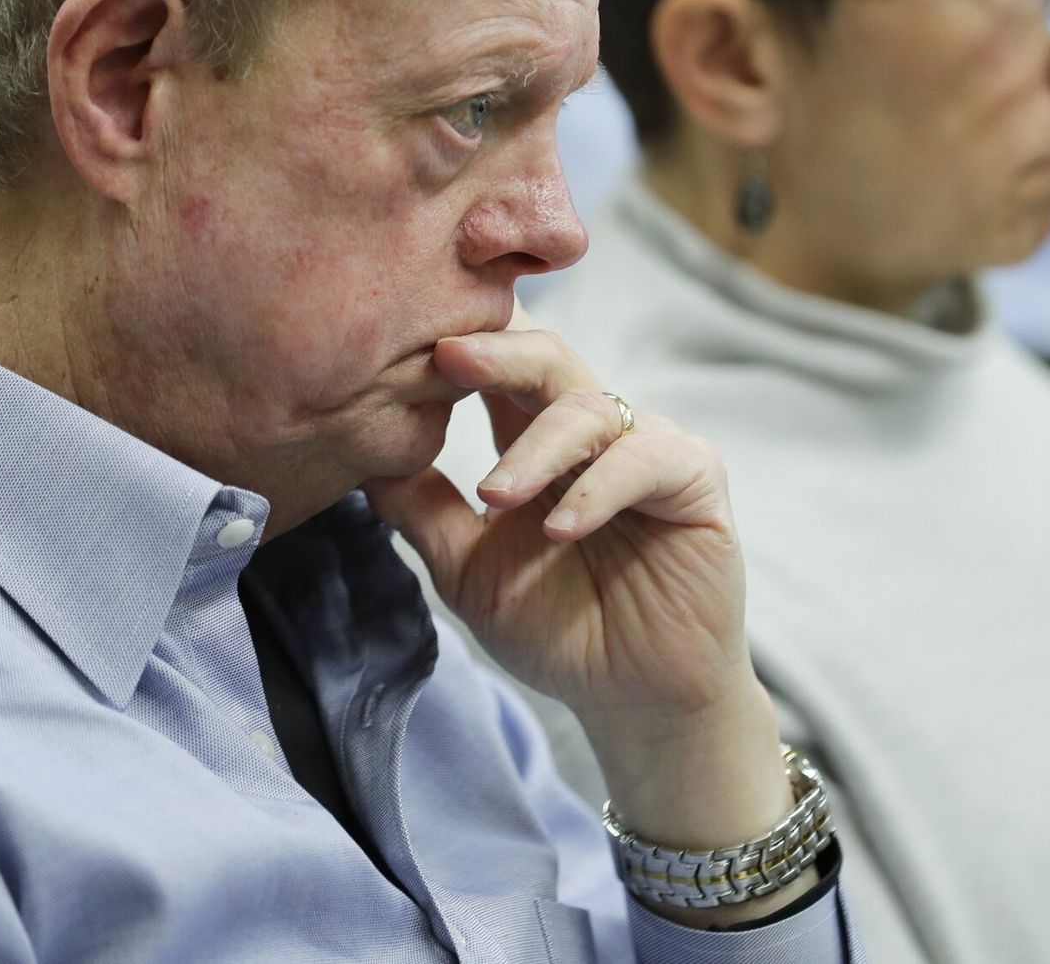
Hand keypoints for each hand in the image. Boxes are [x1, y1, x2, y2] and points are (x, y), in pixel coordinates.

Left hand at [366, 328, 811, 926]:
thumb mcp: (466, 567)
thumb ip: (420, 507)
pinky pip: (645, 459)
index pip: (497, 370)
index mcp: (535, 439)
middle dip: (495, 354)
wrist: (632, 698)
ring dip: (535, 449)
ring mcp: (646, 446)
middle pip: (546, 359)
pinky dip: (597, 489)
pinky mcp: (694, 477)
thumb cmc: (555, 626)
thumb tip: (354, 454)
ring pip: (590, 408)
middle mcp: (593, 430)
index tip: (401, 352)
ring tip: (495, 496)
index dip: (456, 355)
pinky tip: (561, 528)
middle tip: (445, 356)